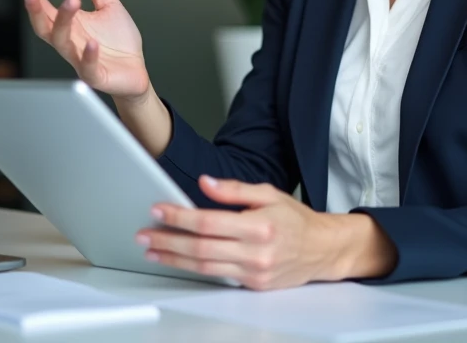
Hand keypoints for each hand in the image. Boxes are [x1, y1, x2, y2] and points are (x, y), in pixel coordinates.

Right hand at [24, 0, 149, 99]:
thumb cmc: (119, 41)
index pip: (47, 15)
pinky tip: (92, 43)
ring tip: (71, 1)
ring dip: (64, 22)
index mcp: (72, 26)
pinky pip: (88, 67)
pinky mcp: (96, 76)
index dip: (36, 4)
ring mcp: (81, 60)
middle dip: (38, 12)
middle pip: (46, 29)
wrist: (136, 70)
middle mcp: (72, 42)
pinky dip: (88, 55)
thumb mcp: (106, 3)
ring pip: (63, 44)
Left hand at [136, 177, 352, 290]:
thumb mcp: (268, 193)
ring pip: (205, 266)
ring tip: (153, 250)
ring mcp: (253, 272)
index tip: (158, 210)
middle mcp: (255, 251)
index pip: (209, 221)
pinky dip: (194, 269)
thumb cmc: (296, 220)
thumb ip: (234, 190)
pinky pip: (218, 276)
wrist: (322, 249)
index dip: (180, 217)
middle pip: (201, 247)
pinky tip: (179, 261)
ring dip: (174, 258)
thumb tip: (205, 182)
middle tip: (145, 234)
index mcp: (259, 225)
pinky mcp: (252, 285)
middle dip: (168, 240)